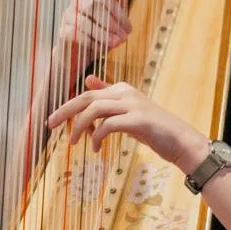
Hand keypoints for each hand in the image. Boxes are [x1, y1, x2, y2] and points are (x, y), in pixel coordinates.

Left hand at [45, 75, 208, 168]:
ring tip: (73, 143)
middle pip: (87, 98)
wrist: (181, 142)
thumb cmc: (153, 129)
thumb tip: (87, 81)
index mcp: (122, 88)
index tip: (55, 121)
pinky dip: (97, 137)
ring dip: (79, 127)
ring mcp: (133, 105)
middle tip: (50, 125)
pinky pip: (108, 125)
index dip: (69, 107)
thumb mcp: (127, 110)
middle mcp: (126, 92)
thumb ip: (108, 96)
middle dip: (65, 111)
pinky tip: (96, 148)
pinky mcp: (139, 120)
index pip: (88, 94)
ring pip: (95, 110)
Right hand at [54, 0, 130, 64]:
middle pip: (93, 6)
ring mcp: (68, 16)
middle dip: (110, 23)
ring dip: (102, 34)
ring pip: (84, 22)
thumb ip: (118, 6)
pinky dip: (91, 42)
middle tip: (123, 36)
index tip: (128, 29)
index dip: (119, 13)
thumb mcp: (113, 22)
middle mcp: (77, 2)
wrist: (80, 55)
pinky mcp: (62, 32)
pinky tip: (102, 48)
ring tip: (115, 44)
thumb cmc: (99, 35)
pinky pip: (76, 35)